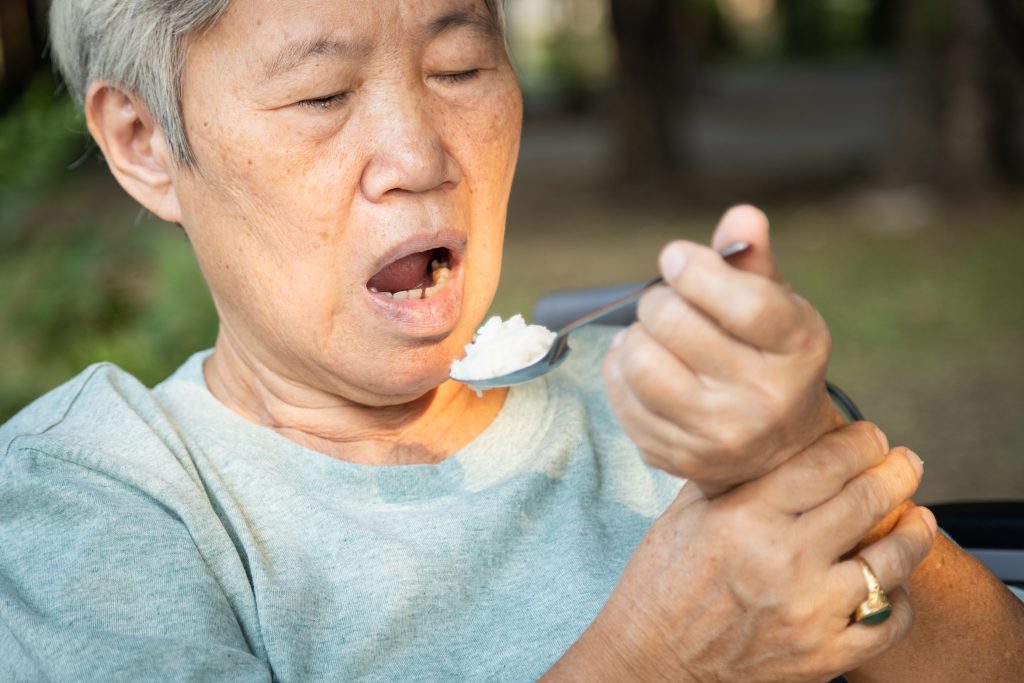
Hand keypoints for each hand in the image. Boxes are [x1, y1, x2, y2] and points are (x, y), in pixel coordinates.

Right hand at [546, 423, 936, 682]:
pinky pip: (889, 621)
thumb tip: (775, 439)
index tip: (871, 436)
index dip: (863, 441)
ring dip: (916, 530)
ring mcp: (809, 612)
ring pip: (893, 560)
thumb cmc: (661, 583)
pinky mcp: (823, 656)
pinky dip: (902, 598)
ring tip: (920, 517)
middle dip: (898, 471)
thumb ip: (734, 476)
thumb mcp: (685, 513)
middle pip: (869, 500)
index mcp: (745, 516)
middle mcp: (783, 560)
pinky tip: (894, 581)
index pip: (828, 462)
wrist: (653, 660)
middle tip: (906, 462)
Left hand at [603, 205, 839, 495]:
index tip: (675, 257)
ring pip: (640, 362)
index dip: (697, 270)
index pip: (745, 302)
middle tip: (667, 303)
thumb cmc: (766, 357)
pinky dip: (620, 369)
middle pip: (676, 324)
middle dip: (660, 300)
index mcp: (799, 348)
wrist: (775, 452)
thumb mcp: (775, 305)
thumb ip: (753, 259)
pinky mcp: (679, 458)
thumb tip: (742, 216)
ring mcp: (720, 435)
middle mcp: (766, 399)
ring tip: (653, 336)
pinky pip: (621, 396)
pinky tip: (643, 367)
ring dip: (634, 336)